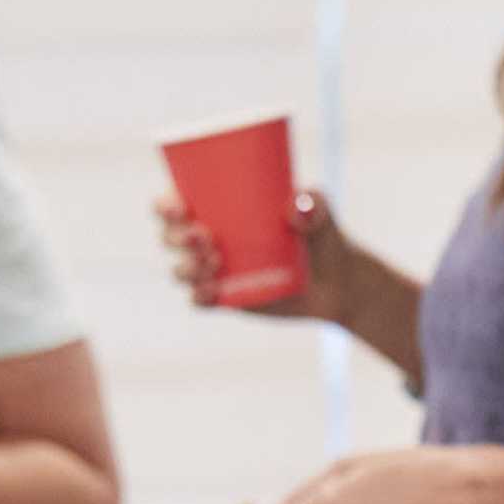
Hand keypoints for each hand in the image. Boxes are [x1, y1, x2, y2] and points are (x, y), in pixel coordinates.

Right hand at [155, 185, 362, 328]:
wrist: (339, 284)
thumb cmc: (323, 237)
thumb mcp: (321, 215)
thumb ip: (315, 203)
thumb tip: (298, 205)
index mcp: (217, 209)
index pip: (176, 203)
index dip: (165, 205)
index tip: (180, 207)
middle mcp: (210, 239)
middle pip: (170, 237)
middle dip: (175, 237)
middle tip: (205, 236)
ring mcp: (217, 272)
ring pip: (182, 269)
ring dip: (187, 266)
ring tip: (216, 261)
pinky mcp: (228, 299)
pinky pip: (201, 300)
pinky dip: (199, 296)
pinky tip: (211, 291)